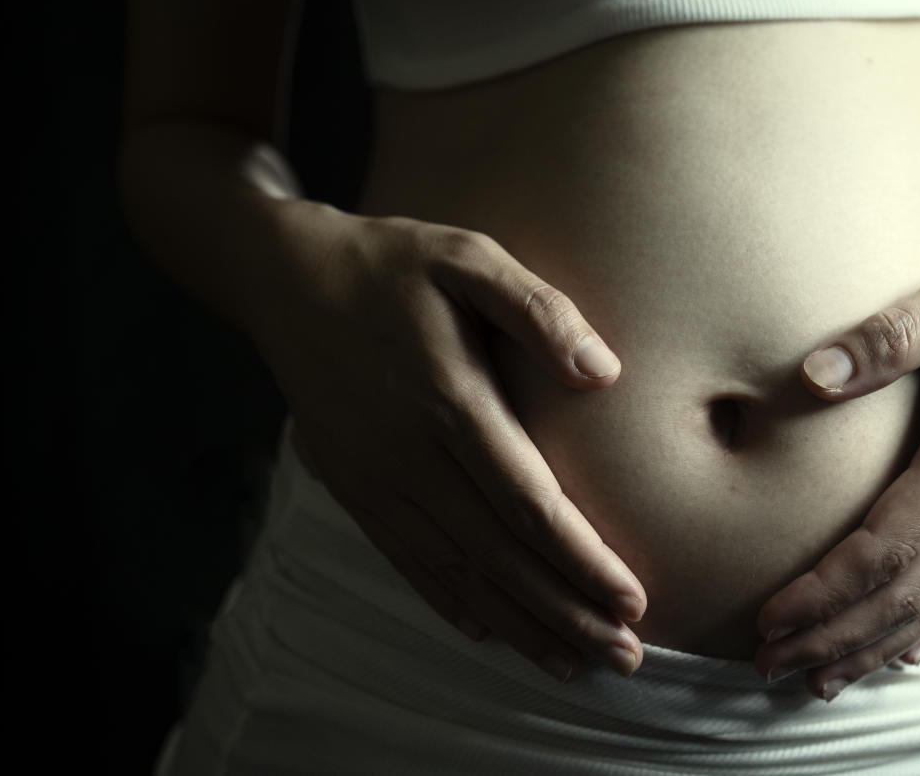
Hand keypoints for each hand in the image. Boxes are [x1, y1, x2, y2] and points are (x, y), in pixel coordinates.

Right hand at [247, 203, 646, 682]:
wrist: (287, 280)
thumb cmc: (393, 264)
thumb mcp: (467, 258)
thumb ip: (538, 311)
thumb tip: (603, 375)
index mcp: (449, 400)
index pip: (528, 504)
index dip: (582, 559)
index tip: (632, 599)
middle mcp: (410, 455)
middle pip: (498, 556)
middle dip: (564, 611)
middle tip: (622, 655)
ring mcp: (375, 478)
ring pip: (455, 572)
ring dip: (518, 623)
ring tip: (571, 661)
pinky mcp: (353, 487)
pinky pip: (406, 560)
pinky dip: (451, 602)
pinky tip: (488, 630)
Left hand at [753, 240, 919, 699]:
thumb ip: (891, 335)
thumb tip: (814, 375)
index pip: (891, 543)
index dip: (828, 589)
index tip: (771, 616)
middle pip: (910, 592)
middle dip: (837, 635)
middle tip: (770, 666)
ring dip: (873, 645)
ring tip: (815, 678)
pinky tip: (891, 655)